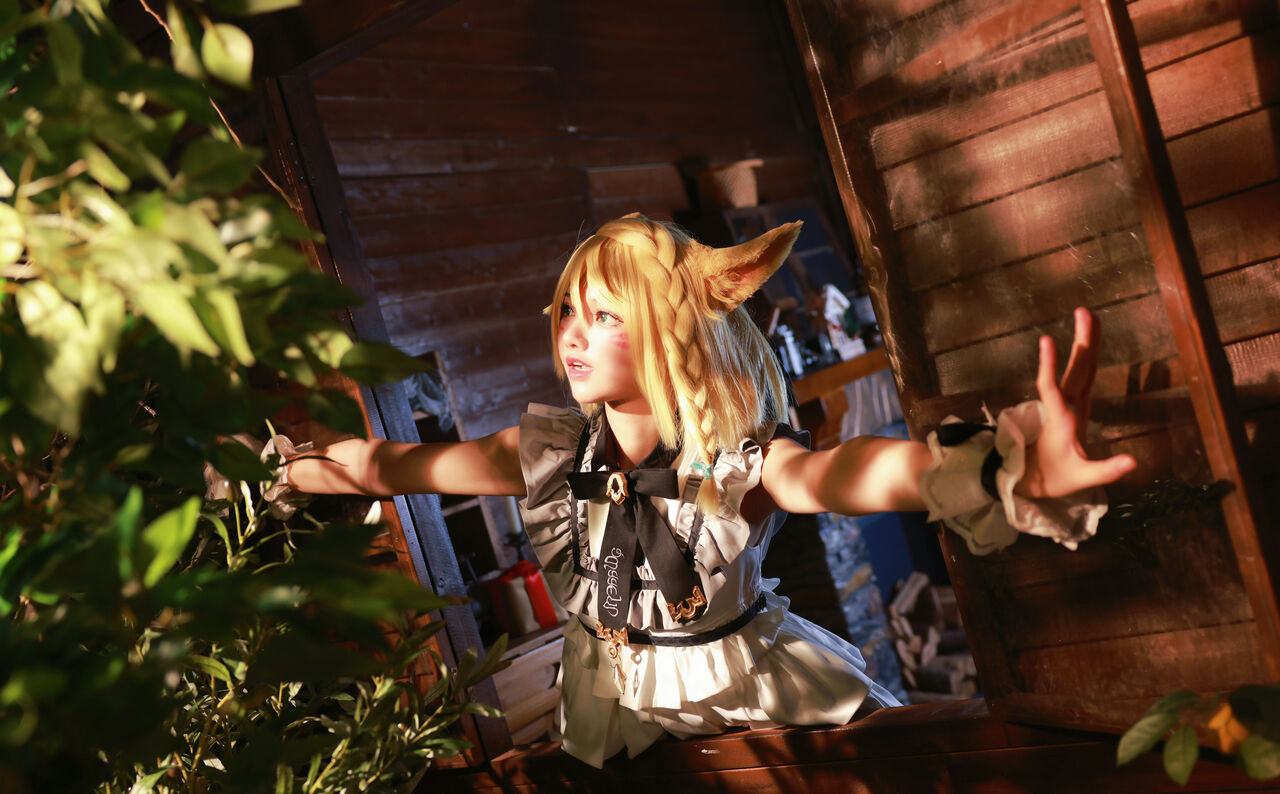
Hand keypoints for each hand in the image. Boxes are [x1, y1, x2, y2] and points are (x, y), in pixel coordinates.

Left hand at [1017, 307, 1136, 498]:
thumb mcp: (1080, 478)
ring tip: (1088, 316)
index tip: (1046, 340)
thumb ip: (1106, 470)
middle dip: (1081, 342)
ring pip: (1078, 370)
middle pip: (1075, 370)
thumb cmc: (1053, 478)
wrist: (1030, 478)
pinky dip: (1085, 359)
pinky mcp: (1072, 407)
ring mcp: (1068, 405)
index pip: (1052, 389)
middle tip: (1085, 312)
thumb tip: (1133, 462)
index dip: (1049, 366)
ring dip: (1084, 344)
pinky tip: (1087, 345)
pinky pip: (1079, 377)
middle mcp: (1063, 407)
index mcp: (1062, 421)